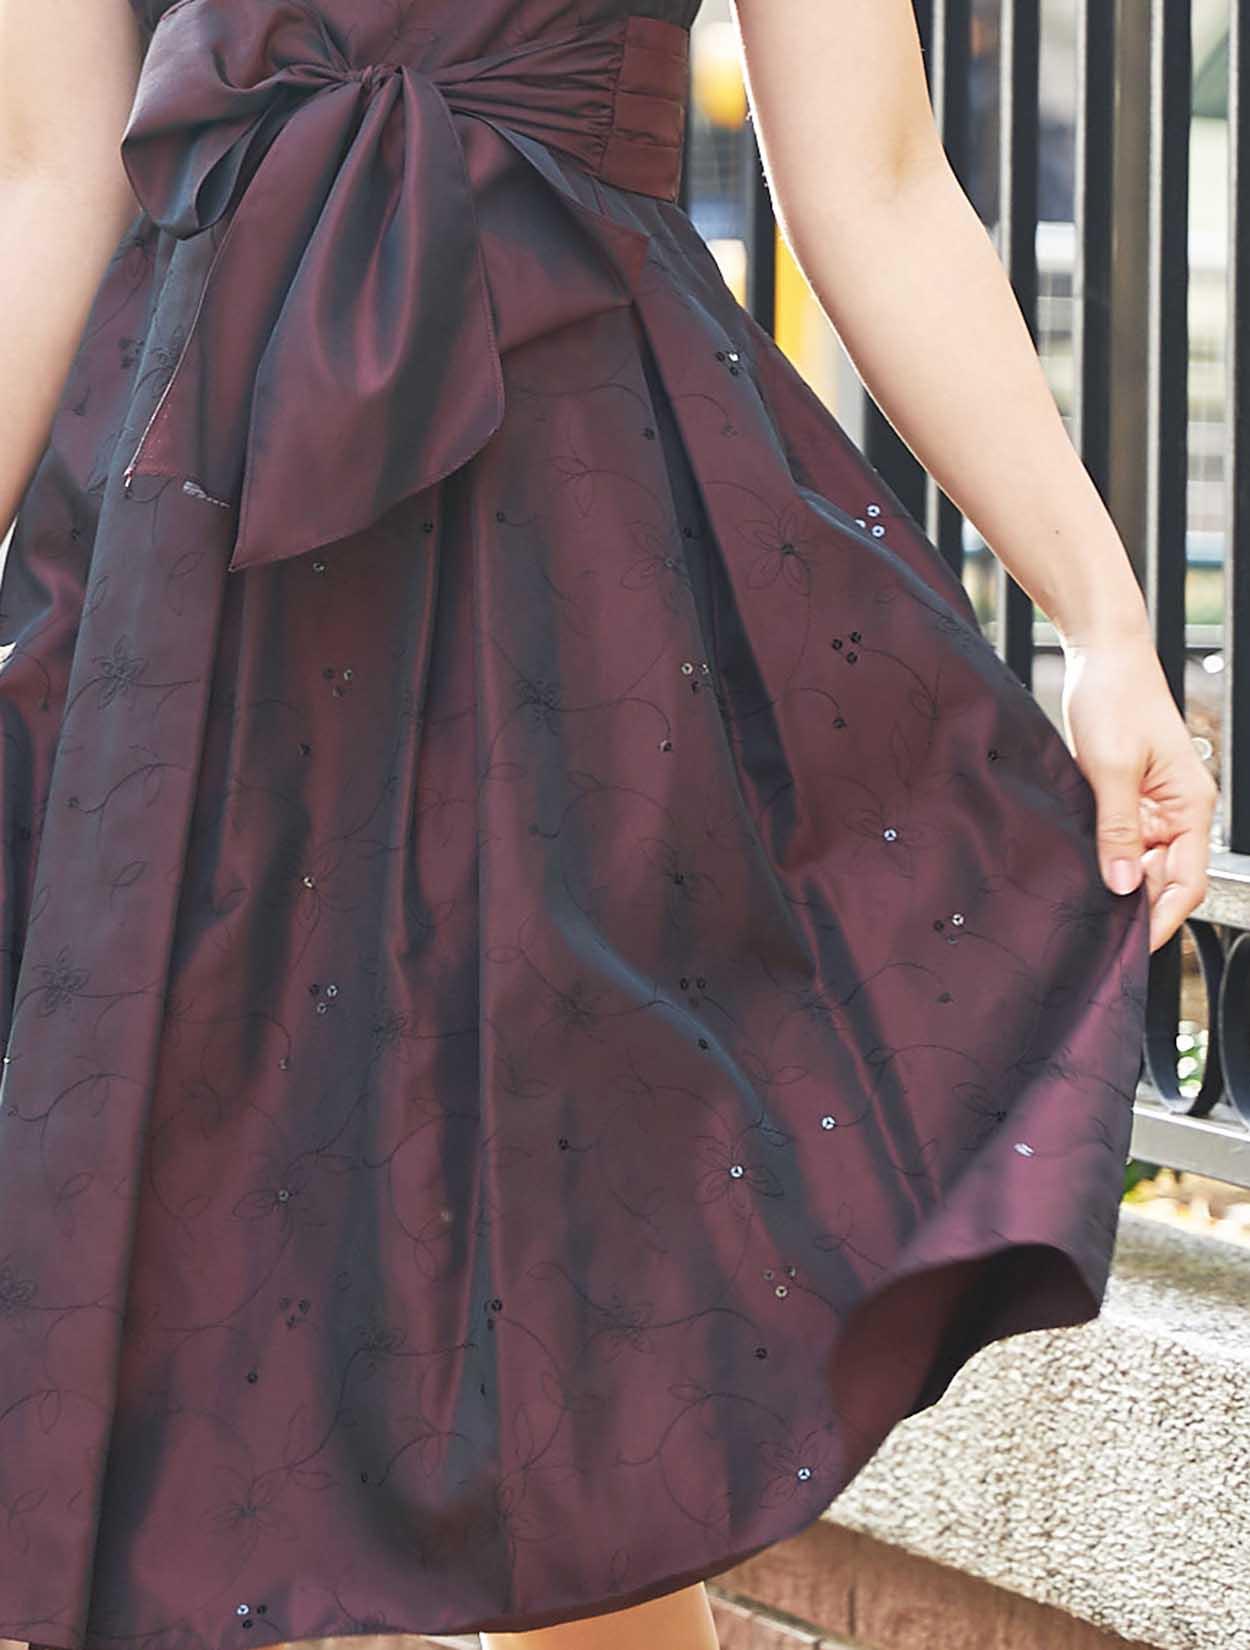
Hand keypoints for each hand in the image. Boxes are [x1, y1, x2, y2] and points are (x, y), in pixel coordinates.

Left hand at [1059, 632, 1217, 953]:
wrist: (1101, 656)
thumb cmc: (1114, 699)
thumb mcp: (1111, 769)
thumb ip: (1117, 830)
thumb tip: (1123, 885)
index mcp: (1191, 806)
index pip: (1187, 882)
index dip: (1161, 918)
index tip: (1130, 947)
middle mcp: (1178, 812)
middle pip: (1164, 880)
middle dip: (1134, 905)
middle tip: (1091, 929)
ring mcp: (1153, 807)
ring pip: (1140, 865)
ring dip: (1115, 882)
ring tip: (1079, 902)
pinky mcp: (1127, 798)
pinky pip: (1121, 842)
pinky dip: (1104, 858)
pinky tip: (1078, 870)